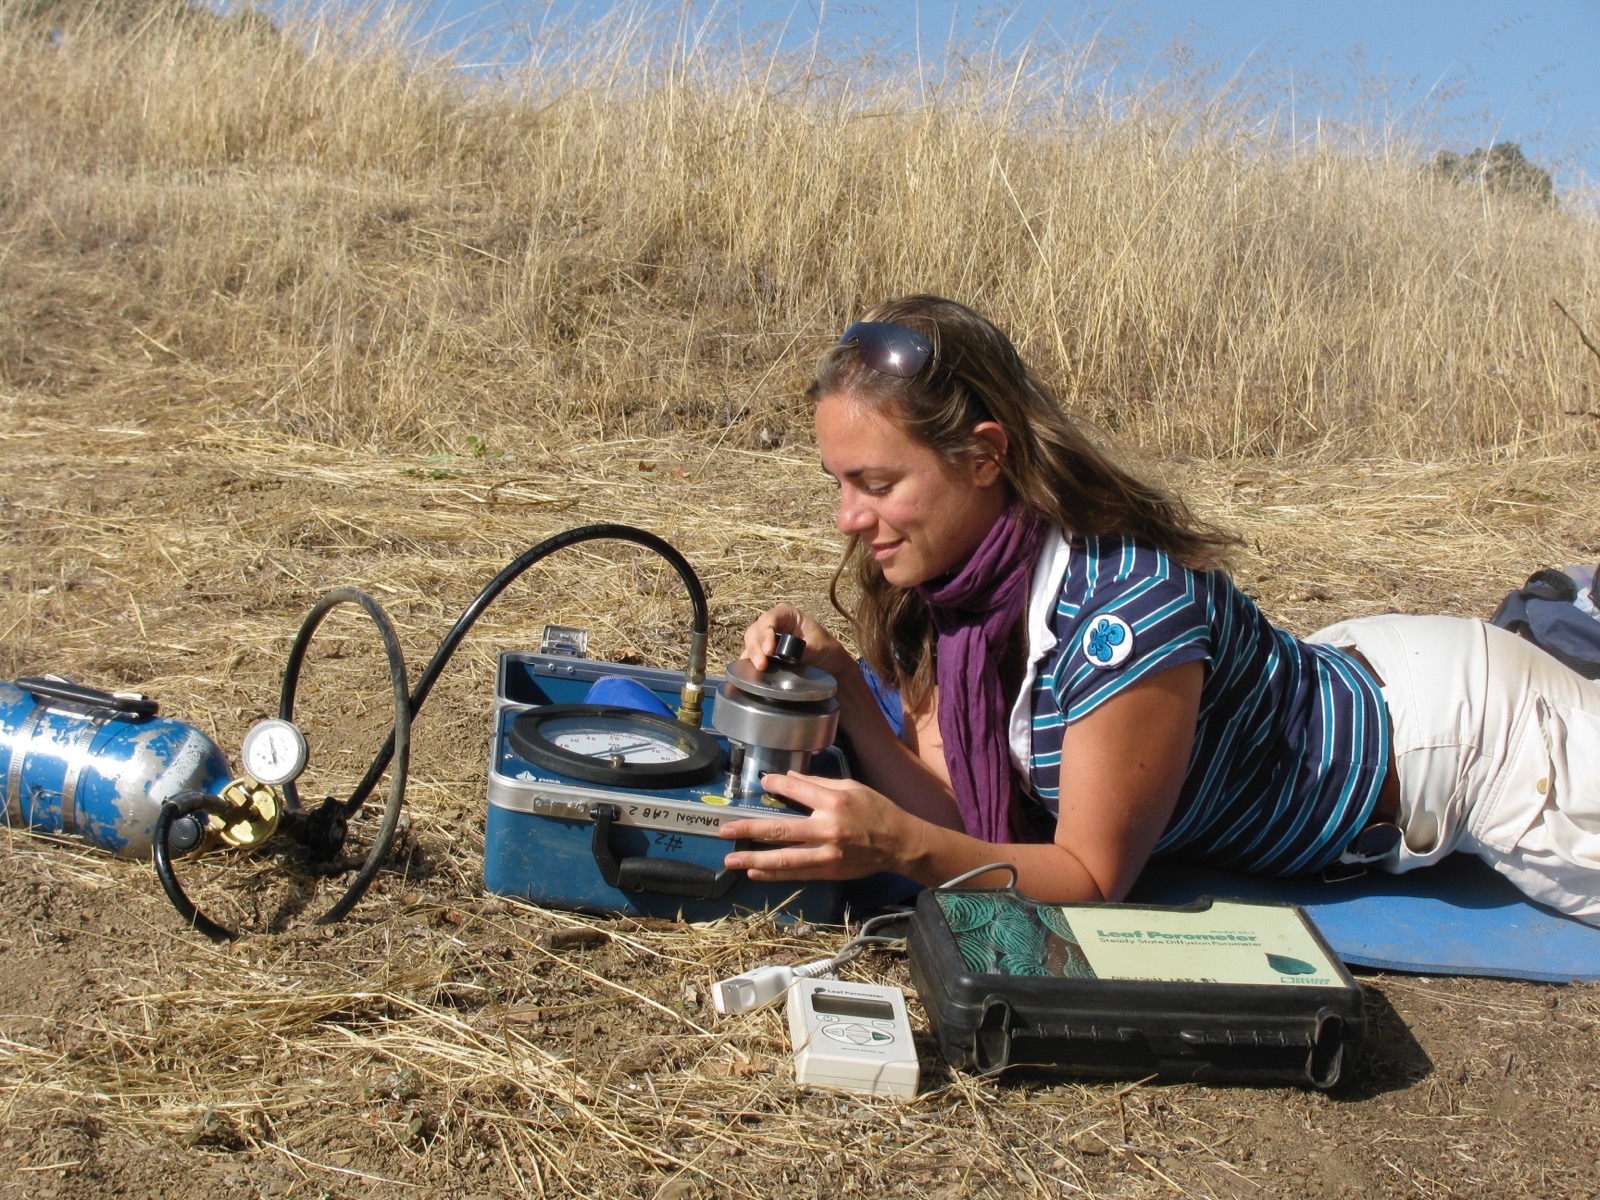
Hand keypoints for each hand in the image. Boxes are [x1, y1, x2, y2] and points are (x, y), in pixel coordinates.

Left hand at [718, 772, 920, 880]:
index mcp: (835, 801)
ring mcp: (827, 853)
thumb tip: (788, 777)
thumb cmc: (877, 810)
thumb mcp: (853, 787)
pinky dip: (774, 874)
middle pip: (781, 830)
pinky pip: (796, 873)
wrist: (900, 843)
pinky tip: (755, 871)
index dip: (775, 785)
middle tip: (725, 830)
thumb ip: (819, 783)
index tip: (761, 783)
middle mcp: (828, 828)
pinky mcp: (829, 870)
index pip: (796, 790)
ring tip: (731, 859)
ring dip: (754, 858)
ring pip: (784, 858)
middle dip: (749, 830)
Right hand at [742, 603, 854, 677]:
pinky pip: (750, 657)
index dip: (766, 632)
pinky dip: (748, 665)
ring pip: (750, 643)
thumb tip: (785, 655)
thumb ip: (801, 648)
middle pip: (755, 630)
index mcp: (787, 614)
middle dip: (756, 647)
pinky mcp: (763, 655)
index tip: (770, 651)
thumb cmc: (827, 650)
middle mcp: (773, 624)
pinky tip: (750, 674)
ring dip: (751, 656)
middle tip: (761, 664)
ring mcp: (766, 639)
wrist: (830, 667)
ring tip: (758, 670)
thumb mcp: (819, 647)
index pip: (770, 618)